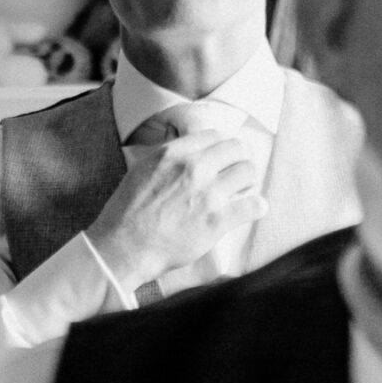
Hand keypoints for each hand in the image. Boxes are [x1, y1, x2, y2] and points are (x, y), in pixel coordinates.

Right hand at [84, 133, 266, 292]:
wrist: (124, 247)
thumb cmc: (128, 212)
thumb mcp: (142, 169)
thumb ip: (169, 156)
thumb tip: (191, 148)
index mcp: (173, 153)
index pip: (215, 135)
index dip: (223, 146)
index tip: (224, 157)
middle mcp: (193, 168)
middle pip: (236, 148)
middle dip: (240, 160)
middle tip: (237, 174)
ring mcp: (207, 194)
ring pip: (248, 172)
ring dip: (248, 181)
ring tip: (243, 192)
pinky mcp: (217, 221)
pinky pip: (254, 206)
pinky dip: (257, 207)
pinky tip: (254, 209)